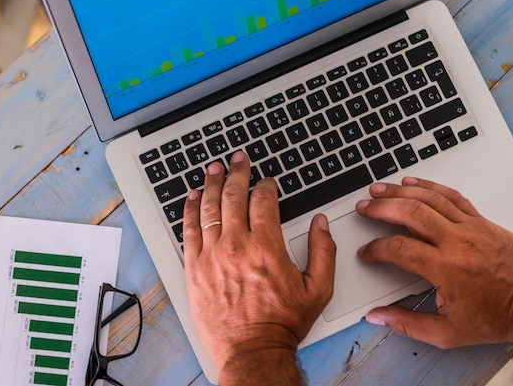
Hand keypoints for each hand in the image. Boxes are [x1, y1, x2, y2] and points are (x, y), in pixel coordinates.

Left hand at [183, 151, 335, 384]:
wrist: (252, 351)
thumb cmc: (281, 323)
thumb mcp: (318, 289)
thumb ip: (323, 251)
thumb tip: (321, 224)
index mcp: (266, 247)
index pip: (263, 201)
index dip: (265, 186)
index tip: (267, 182)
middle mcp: (236, 246)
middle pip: (233, 196)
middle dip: (237, 173)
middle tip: (238, 160)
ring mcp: (211, 256)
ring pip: (208, 208)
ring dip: (211, 184)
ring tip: (213, 169)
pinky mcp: (194, 268)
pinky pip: (188, 230)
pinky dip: (189, 210)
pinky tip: (192, 197)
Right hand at [356, 177, 512, 348]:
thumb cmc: (498, 316)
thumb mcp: (448, 333)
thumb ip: (407, 324)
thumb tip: (378, 317)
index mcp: (447, 269)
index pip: (399, 248)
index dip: (376, 248)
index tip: (367, 252)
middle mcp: (458, 242)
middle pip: (410, 212)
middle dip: (381, 207)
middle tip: (364, 207)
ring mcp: (471, 227)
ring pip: (428, 199)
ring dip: (399, 191)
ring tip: (378, 189)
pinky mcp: (481, 220)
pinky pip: (451, 195)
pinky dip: (428, 186)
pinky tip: (412, 183)